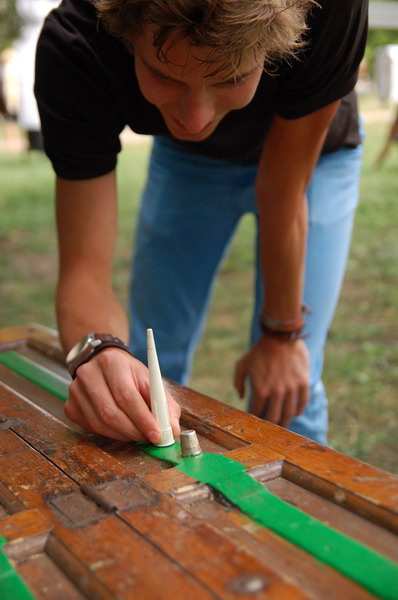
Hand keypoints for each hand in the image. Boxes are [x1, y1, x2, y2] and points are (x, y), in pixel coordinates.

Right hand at [64, 348, 180, 441]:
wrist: (103, 362)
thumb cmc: (130, 373)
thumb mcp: (150, 380)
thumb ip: (164, 404)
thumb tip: (171, 430)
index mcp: (112, 362)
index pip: (127, 396)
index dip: (143, 419)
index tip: (157, 435)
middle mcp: (89, 374)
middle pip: (110, 413)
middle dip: (133, 431)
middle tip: (148, 438)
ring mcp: (75, 390)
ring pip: (100, 424)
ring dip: (122, 435)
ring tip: (137, 435)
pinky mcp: (70, 404)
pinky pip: (90, 428)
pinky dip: (109, 434)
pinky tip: (120, 429)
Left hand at [234, 335, 308, 427]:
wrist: (280, 336)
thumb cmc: (259, 351)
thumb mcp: (242, 364)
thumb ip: (238, 383)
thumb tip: (241, 397)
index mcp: (260, 389)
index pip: (257, 412)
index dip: (256, 418)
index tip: (255, 420)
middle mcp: (277, 392)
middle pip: (275, 417)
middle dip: (271, 425)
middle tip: (270, 427)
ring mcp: (291, 388)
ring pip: (289, 413)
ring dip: (285, 421)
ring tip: (282, 424)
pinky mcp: (303, 382)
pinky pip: (302, 402)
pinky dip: (298, 410)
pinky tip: (295, 412)